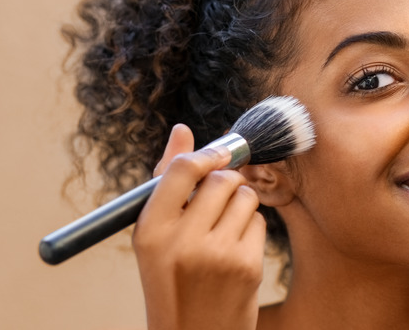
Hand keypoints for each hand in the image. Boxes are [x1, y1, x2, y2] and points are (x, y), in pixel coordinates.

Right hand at [133, 124, 265, 329]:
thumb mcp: (155, 236)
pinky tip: (235, 250)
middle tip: (218, 200)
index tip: (215, 156)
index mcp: (150, 230)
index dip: (205, 155)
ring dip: (239, 203)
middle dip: (225, 182)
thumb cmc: (172, 278)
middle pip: (220, 179)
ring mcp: (216, 255)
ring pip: (244, 196)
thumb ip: (168, 182)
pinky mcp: (246, 267)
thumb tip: (183, 130)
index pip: (181, 169)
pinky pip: (258, 221)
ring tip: (223, 228)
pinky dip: (250, 227)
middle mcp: (181, 241)